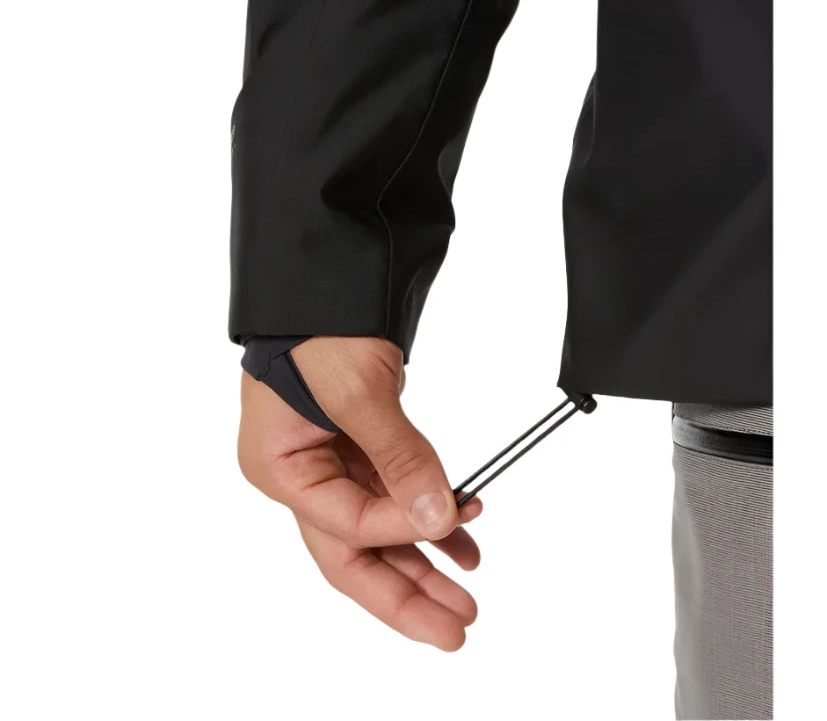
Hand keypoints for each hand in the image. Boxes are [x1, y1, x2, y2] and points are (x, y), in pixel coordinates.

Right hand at [238, 336, 483, 650]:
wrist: (329, 279)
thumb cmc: (320, 326)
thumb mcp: (357, 391)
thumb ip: (399, 457)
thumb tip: (438, 516)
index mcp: (279, 467)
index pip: (344, 523)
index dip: (401, 529)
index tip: (451, 519)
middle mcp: (299, 474)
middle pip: (354, 551)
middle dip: (406, 592)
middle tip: (456, 626)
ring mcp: (328, 464)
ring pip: (378, 530)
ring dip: (423, 558)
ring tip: (468, 590)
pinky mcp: (357, 448)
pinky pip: (392, 495)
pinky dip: (426, 513)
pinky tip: (462, 539)